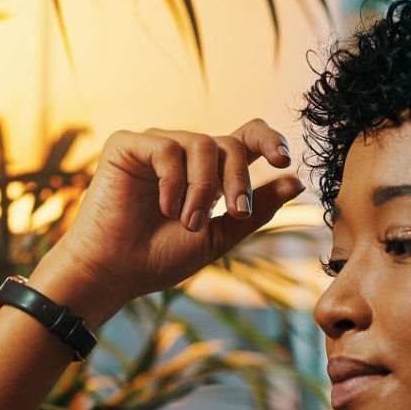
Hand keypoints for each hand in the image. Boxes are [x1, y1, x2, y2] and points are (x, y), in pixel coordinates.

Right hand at [39, 119, 305, 312]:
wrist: (114, 273)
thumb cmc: (159, 258)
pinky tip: (164, 207)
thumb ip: (254, 209)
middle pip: (229, 143)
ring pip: (201, 143)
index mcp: (206, 171)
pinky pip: (165, 148)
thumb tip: (296, 180)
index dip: (270, 139)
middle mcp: (182, 153)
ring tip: (188, 221)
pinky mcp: (126, 146)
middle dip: (237, 179)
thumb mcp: (219, 236)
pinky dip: (172, 180)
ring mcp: (154, 146)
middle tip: (232, 212)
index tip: (283, 160)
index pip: (246, 136)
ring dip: (203, 187)